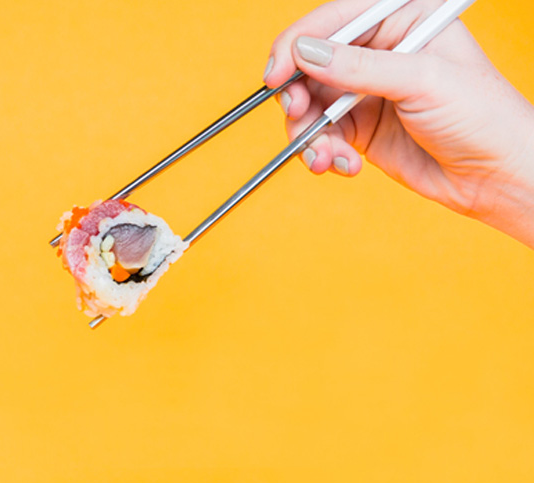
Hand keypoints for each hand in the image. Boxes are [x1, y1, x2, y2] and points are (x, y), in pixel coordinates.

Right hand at [264, 0, 533, 246]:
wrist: (494, 174)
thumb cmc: (479, 115)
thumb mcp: (420, 81)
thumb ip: (360, 67)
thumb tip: (306, 53)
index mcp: (402, 19)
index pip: (335, 20)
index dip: (297, 44)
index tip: (276, 73)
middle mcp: (379, 53)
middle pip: (313, 65)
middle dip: (299, 97)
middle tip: (298, 117)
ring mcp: (367, 93)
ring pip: (312, 107)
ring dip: (310, 136)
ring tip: (325, 158)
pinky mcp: (361, 130)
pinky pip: (324, 138)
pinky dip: (325, 155)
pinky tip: (345, 167)